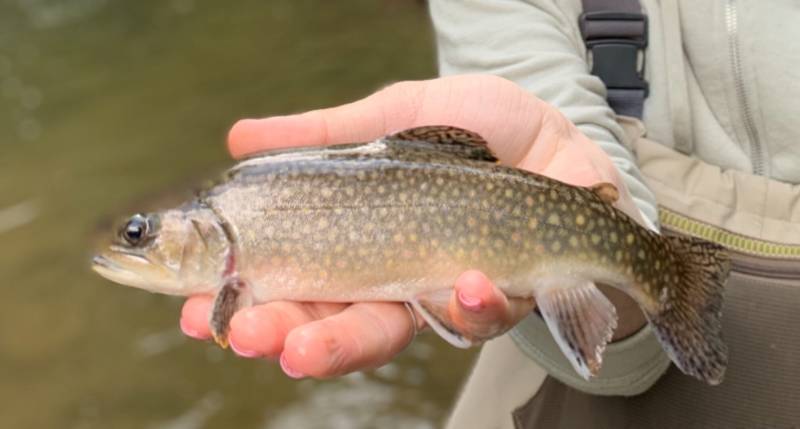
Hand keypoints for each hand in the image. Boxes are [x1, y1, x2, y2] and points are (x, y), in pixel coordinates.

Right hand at [179, 75, 642, 377]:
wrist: (561, 136)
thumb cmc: (475, 128)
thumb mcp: (393, 116)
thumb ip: (325, 131)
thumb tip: (237, 134)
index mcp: (361, 242)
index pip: (295, 281)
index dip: (249, 299)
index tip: (199, 309)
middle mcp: (395, 278)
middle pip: (330, 320)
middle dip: (283, 335)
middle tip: (243, 337)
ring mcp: (445, 291)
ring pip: (391, 334)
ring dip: (345, 342)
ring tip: (305, 345)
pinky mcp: (504, 295)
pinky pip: (478, 313)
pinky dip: (467, 302)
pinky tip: (460, 281)